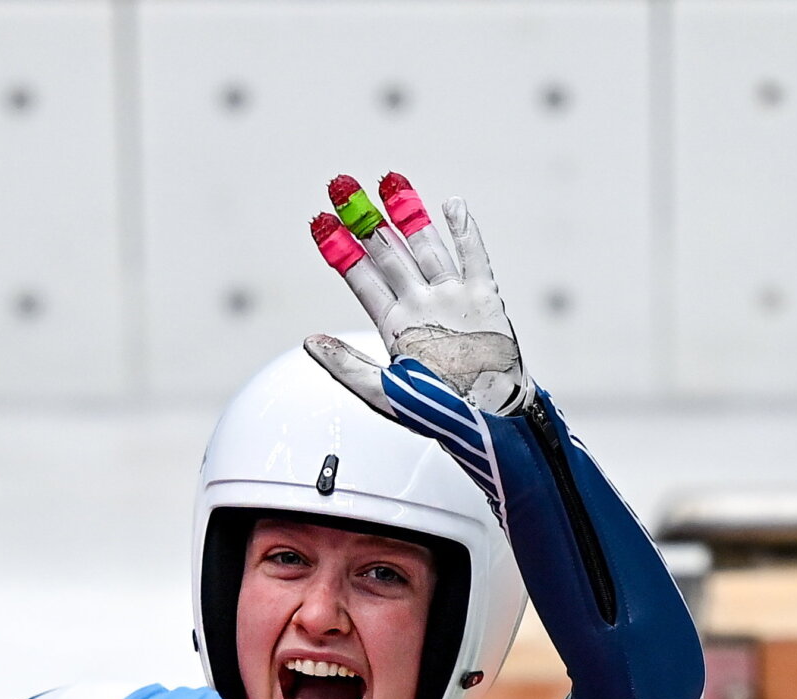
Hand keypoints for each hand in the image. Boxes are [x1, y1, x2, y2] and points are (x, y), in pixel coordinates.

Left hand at [306, 173, 530, 415]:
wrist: (487, 419)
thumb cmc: (437, 413)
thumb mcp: (383, 393)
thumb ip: (346, 365)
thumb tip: (309, 342)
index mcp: (395, 325)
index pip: (360, 278)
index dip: (340, 249)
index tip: (319, 221)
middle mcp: (421, 305)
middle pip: (387, 253)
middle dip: (364, 220)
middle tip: (342, 188)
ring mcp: (451, 299)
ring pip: (425, 247)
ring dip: (407, 215)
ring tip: (389, 181)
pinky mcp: (484, 298)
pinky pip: (474, 258)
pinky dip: (464, 232)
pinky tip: (451, 205)